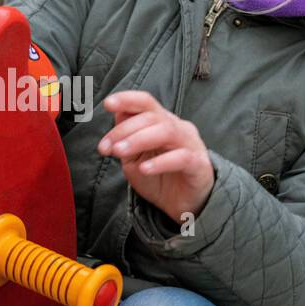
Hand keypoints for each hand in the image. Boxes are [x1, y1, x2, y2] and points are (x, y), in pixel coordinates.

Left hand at [97, 90, 215, 225]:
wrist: (181, 205)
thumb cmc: (157, 178)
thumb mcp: (134, 157)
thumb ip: (126, 137)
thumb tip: (116, 113)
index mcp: (163, 121)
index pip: (146, 102)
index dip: (127, 100)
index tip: (107, 104)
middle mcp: (178, 128)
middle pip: (152, 117)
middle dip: (124, 130)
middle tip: (105, 147)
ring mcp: (191, 144)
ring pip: (166, 132)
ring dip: (139, 140)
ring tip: (119, 152)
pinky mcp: (199, 165)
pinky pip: (181, 157)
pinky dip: (160, 162)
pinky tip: (144, 169)